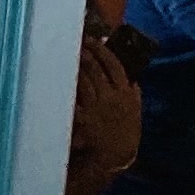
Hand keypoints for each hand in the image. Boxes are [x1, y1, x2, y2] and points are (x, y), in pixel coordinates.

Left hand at [65, 33, 141, 194]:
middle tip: (75, 43)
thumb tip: (132, 80)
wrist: (117, 155)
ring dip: (75, 66)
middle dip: (85, 54)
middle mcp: (112, 97)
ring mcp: (98, 106)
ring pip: (85, 80)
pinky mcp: (84, 118)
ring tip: (66, 55)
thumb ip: (134, 94)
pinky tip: (58, 77)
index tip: (95, 39)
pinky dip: (67, 87)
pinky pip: (74, 98)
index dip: (103, 50)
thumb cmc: (126, 133)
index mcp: (126, 93)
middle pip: (97, 69)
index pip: (115, 65)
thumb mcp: (135, 111)